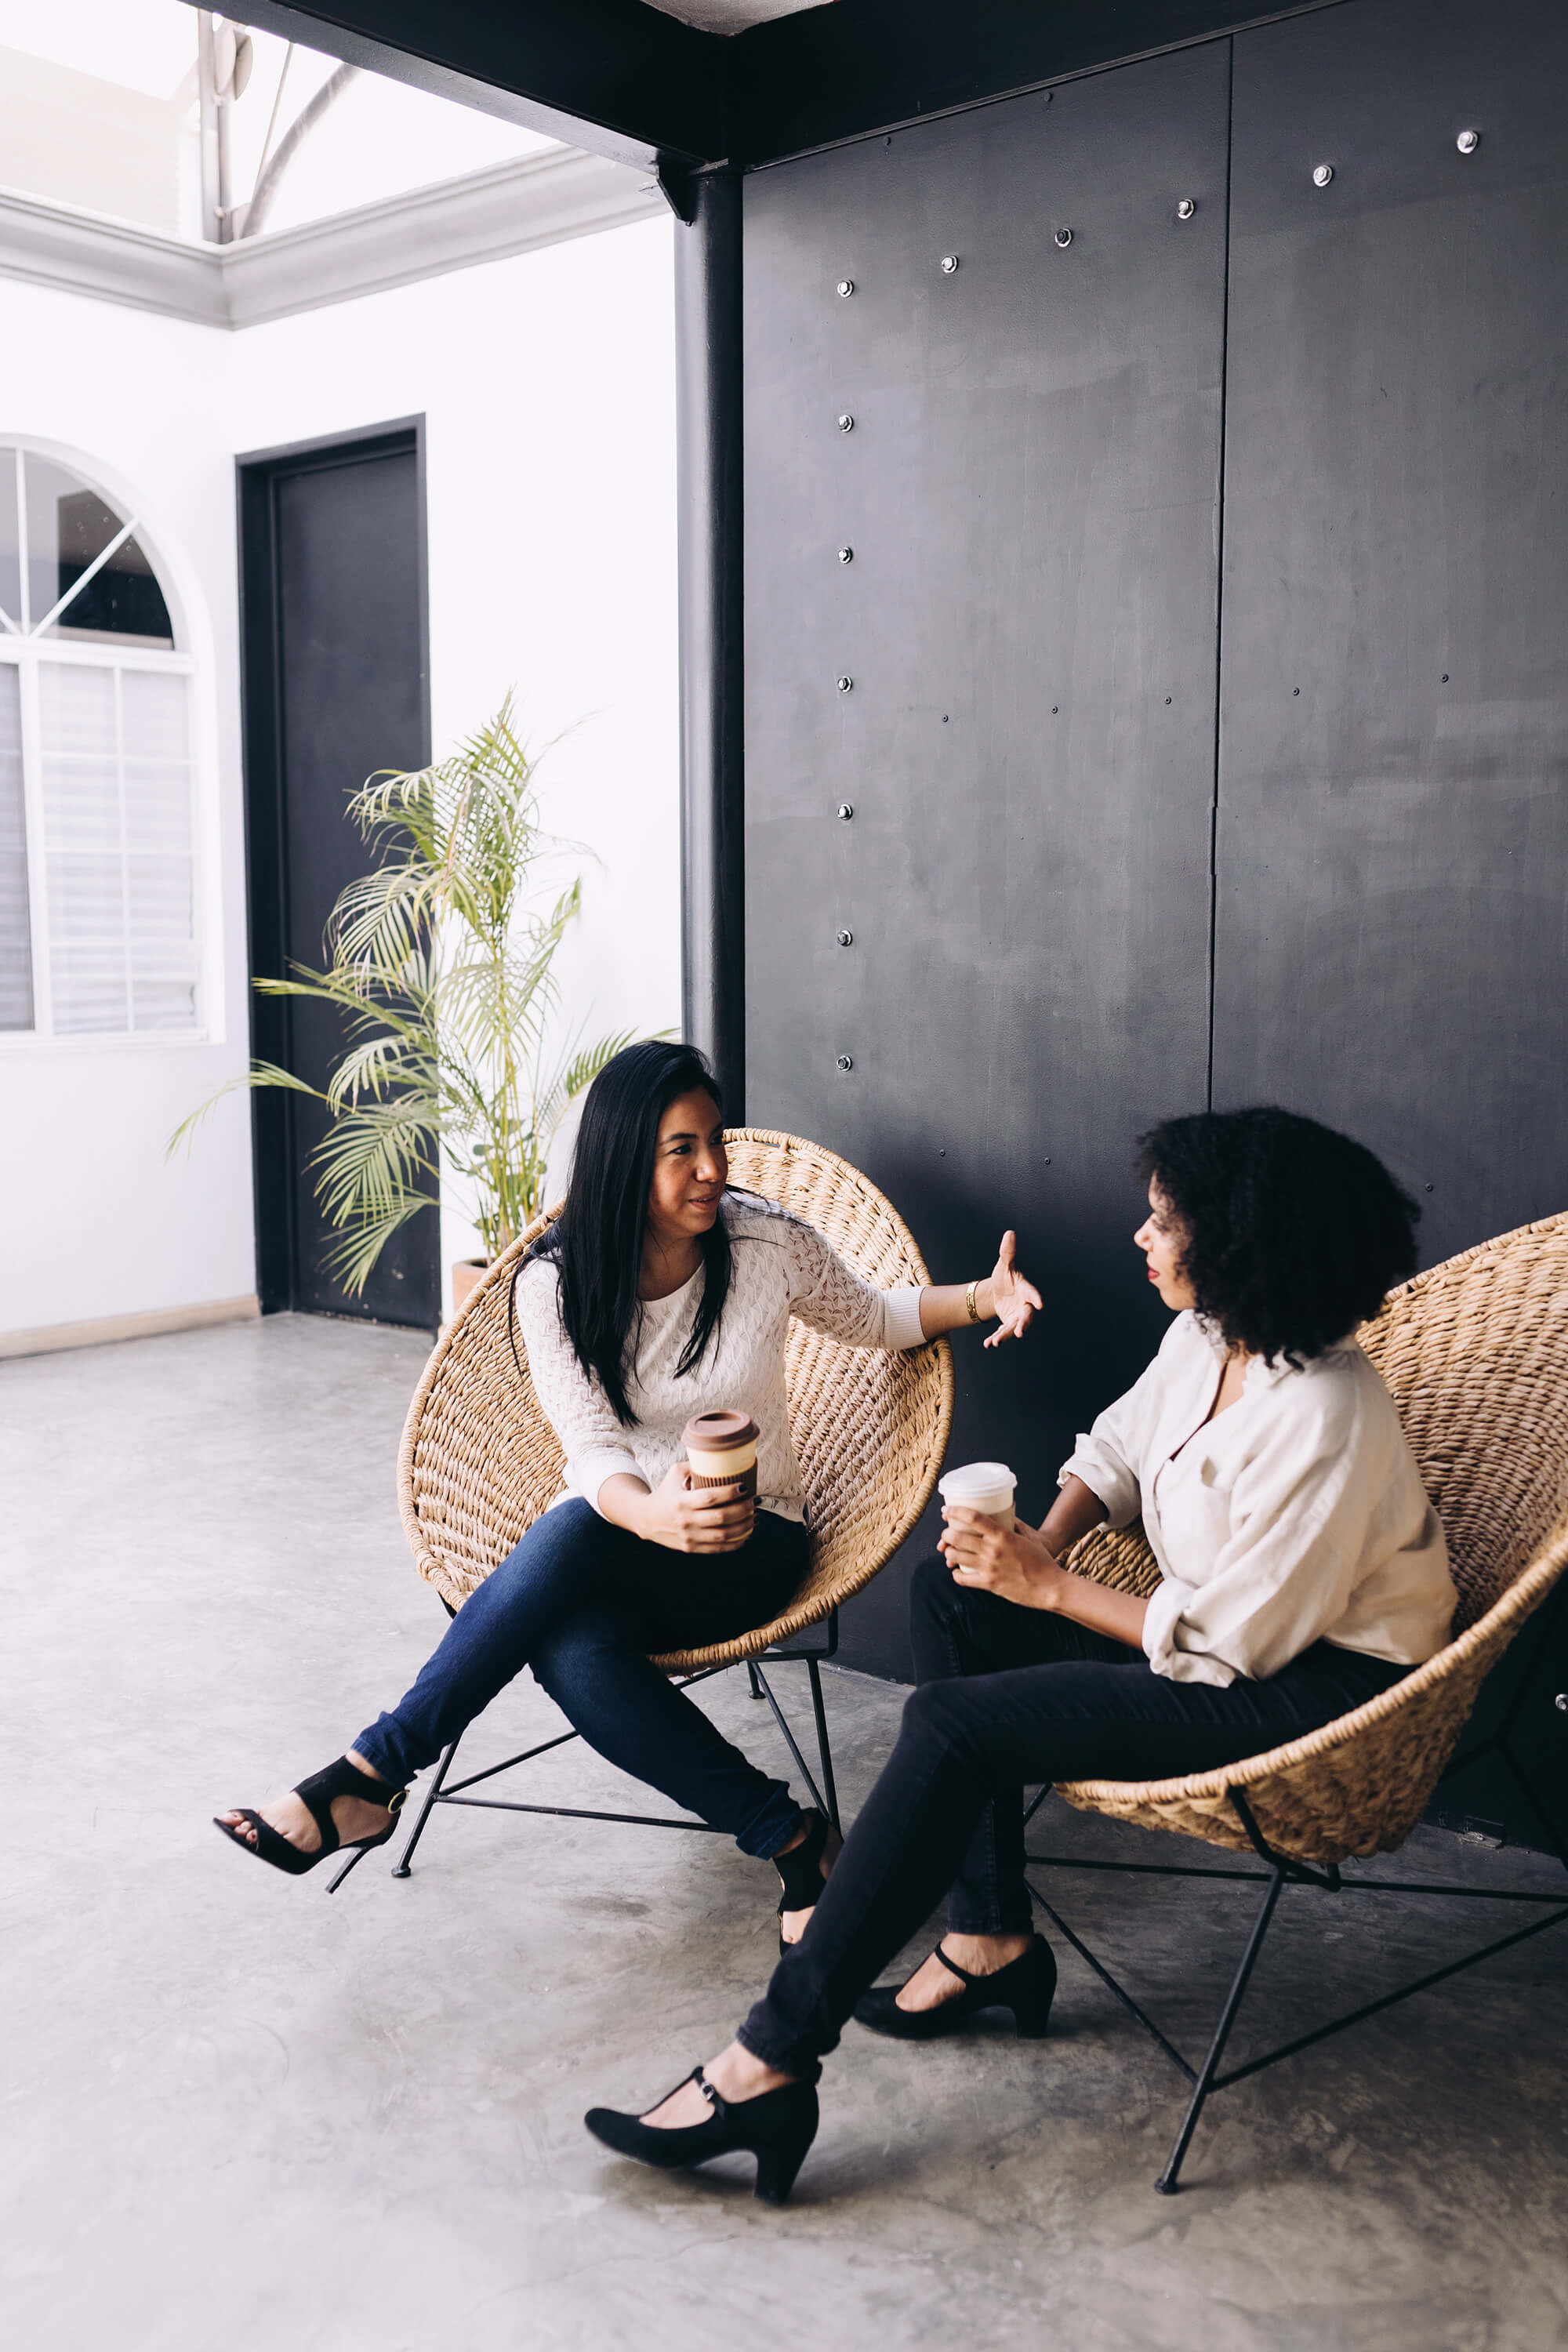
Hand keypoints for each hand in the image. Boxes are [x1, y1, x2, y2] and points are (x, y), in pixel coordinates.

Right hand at [640, 1461, 755, 1554]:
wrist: (645, 1519)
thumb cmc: (664, 1492)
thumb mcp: (674, 1473)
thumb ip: (695, 1465)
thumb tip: (720, 1455)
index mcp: (681, 1501)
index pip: (710, 1497)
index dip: (730, 1493)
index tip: (744, 1486)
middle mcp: (685, 1520)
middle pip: (721, 1517)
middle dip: (743, 1509)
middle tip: (754, 1501)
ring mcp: (689, 1537)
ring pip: (723, 1534)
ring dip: (744, 1526)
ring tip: (754, 1517)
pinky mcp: (691, 1548)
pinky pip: (718, 1548)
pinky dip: (735, 1543)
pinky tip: (746, 1534)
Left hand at [938, 1505, 1063, 1608]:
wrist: (1051, 1587)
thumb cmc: (1042, 1561)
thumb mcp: (1029, 1538)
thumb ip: (1016, 1525)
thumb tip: (1008, 1512)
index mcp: (1003, 1535)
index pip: (973, 1517)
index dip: (956, 1512)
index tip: (947, 1511)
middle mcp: (993, 1549)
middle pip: (957, 1536)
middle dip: (946, 1534)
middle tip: (947, 1534)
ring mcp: (989, 1567)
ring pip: (956, 1556)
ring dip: (948, 1552)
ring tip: (950, 1551)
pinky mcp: (989, 1584)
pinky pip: (962, 1578)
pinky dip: (956, 1574)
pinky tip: (958, 1571)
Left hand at [985, 1230, 1042, 1348]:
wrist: (998, 1290)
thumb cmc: (1005, 1276)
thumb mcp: (1004, 1264)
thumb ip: (1007, 1252)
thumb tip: (1010, 1233)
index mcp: (1026, 1290)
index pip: (1032, 1294)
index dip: (1035, 1298)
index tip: (1039, 1304)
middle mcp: (1024, 1306)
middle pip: (1026, 1317)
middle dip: (1023, 1325)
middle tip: (1019, 1332)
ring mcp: (1017, 1317)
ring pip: (1013, 1328)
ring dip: (1005, 1335)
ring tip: (995, 1342)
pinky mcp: (1009, 1324)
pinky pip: (1003, 1333)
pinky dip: (996, 1338)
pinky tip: (988, 1345)